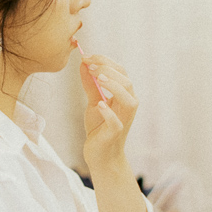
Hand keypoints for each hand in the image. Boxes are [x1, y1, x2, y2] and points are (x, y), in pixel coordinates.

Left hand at [79, 53, 137, 173]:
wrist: (100, 154)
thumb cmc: (99, 127)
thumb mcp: (93, 102)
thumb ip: (89, 85)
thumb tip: (83, 64)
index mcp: (124, 95)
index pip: (120, 72)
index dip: (105, 61)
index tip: (86, 56)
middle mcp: (128, 105)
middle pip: (126, 82)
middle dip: (108, 70)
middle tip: (89, 65)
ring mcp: (124, 120)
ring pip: (128, 100)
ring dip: (114, 86)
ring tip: (97, 78)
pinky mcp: (116, 133)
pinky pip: (116, 122)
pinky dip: (109, 112)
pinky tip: (99, 104)